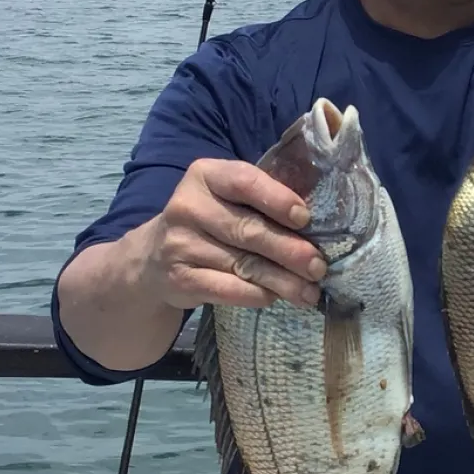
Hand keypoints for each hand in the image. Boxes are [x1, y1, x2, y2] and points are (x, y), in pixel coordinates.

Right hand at [139, 158, 326, 310]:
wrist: (152, 259)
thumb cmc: (209, 222)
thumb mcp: (227, 198)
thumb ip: (262, 200)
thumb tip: (320, 223)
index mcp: (205, 175)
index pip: (244, 181)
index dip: (277, 199)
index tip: (305, 218)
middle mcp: (188, 206)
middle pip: (249, 230)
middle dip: (290, 251)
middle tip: (319, 266)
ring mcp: (179, 244)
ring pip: (243, 264)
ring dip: (283, 280)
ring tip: (310, 291)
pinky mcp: (179, 279)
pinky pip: (227, 289)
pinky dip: (256, 295)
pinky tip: (275, 297)